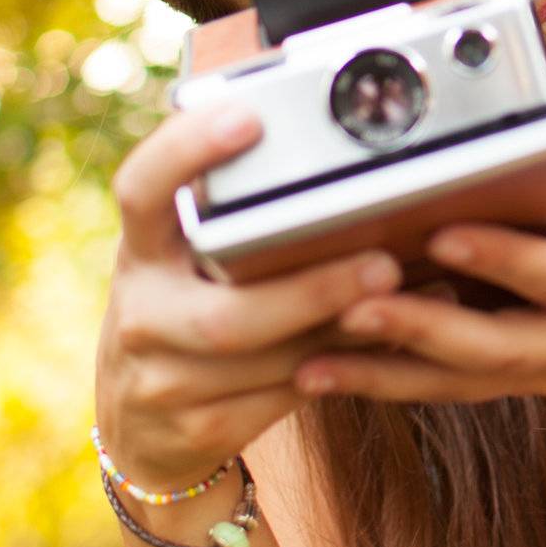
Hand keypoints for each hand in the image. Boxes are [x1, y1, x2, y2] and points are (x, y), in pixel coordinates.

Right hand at [95, 101, 406, 490]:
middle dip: (312, 293)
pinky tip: (387, 341)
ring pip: (266, 363)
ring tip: (408, 302)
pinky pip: (282, 398)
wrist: (137, 424)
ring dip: (343, 333)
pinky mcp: (199, 428)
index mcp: (142, 249)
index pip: (142, 190)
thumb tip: (333, 147)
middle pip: (225, 313)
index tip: (250, 118)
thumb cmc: (186, 307)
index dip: (187, 152)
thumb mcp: (186, 258)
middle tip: (385, 266)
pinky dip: (340, 369)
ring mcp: (163, 380)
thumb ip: (230, 216)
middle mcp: (142, 313)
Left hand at [290, 154, 545, 404]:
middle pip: (490, 346)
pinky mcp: (514, 382)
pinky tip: (330, 375)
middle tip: (355, 306)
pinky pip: (447, 390)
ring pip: (457, 382)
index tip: (444, 234)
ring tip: (315, 363)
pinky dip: (389, 385)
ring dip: (385, 374)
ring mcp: (540, 371)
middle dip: (420, 328)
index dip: (499, 258)